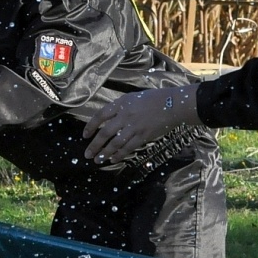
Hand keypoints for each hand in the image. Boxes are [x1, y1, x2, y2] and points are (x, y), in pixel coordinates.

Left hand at [83, 85, 199, 161]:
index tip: (85, 135)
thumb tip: (106, 120)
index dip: (91, 126)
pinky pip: (128, 147)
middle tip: (87, 154)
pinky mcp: (144, 136)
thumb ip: (119, 107)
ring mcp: (135, 126)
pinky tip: (113, 159)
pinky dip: (119, 154)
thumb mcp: (132, 97)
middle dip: (95, 145)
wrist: (172, 104)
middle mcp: (126, 115)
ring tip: (98, 160)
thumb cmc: (152, 99)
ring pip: (115, 143)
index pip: (100, 115)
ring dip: (105, 153)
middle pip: (105, 132)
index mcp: (121, 103)